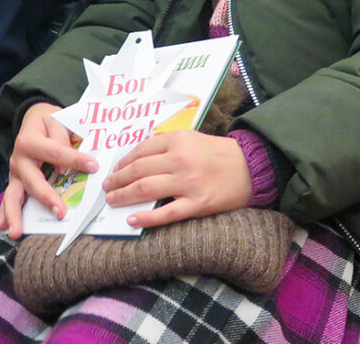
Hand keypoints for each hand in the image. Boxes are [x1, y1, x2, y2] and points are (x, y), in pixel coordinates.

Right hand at [1, 102, 92, 238]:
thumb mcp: (57, 119)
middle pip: (32, 180)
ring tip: (17, 231)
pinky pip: (9, 198)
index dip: (74, 159)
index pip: (55, 152)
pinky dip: (5, 213)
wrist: (32, 117)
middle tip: (61, 212)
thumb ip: (61, 137)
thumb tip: (64, 166)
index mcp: (30, 140)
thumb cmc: (49, 120)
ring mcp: (15, 172)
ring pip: (13, 195)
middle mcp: (19, 158)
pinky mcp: (15, 180)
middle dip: (46, 197)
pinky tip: (4, 227)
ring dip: (15, 214)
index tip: (93, 166)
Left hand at [101, 130, 253, 227]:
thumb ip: (167, 146)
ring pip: (146, 190)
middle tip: (107, 188)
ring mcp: (189, 183)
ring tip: (113, 201)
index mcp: (179, 140)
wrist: (252, 169)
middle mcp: (181, 160)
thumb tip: (136, 160)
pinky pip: (166, 213)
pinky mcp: (198, 203)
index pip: (140, 151)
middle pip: (138, 171)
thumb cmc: (220, 154)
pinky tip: (132, 219)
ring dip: (124, 196)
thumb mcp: (193, 139)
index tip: (113, 171)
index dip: (122, 163)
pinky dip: (146, 217)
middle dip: (117, 181)